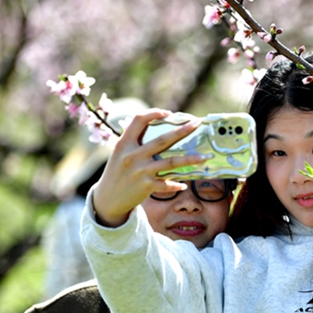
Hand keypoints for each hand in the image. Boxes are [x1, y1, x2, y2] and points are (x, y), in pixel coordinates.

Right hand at [91, 110, 206, 226]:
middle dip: (182, 130)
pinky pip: (167, 184)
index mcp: (124, 143)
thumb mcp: (119, 153)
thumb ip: (134, 140)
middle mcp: (132, 155)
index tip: (168, 113)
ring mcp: (140, 171)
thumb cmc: (117, 172)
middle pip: (162, 140)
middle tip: (197, 123)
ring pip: (170, 162)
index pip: (138, 120)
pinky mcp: (146, 186)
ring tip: (204, 157)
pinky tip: (184, 184)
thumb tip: (155, 125)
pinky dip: (176, 184)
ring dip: (190, 159)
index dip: (154, 113)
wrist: (107, 199)